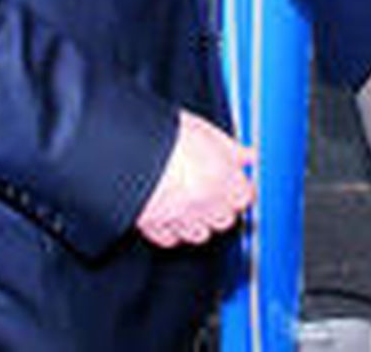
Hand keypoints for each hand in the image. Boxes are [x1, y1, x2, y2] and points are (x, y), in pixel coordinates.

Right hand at [137, 110, 255, 247]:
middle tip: (213, 188)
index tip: (236, 181)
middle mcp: (204, 203)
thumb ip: (232, 149)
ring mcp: (179, 219)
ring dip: (200, 220)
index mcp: (222, 178)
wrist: (121, 150)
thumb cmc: (162, 136)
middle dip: (222, 206)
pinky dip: (173, 229)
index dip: (241, 188)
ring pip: (201, 234)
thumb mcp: (204, 131)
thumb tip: (249, 156)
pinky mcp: (153, 229)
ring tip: (190, 200)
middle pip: (226, 219)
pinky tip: (168, 211)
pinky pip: (171, 238)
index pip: (246, 196)